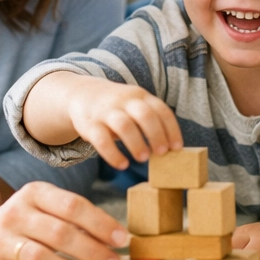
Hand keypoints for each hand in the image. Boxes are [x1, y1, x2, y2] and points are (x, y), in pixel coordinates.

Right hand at [0, 181, 128, 259]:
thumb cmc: (27, 222)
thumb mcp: (46, 207)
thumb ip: (76, 218)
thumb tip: (117, 239)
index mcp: (35, 193)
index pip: (73, 205)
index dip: (100, 223)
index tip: (122, 239)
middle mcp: (16, 215)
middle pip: (59, 234)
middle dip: (92, 252)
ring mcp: (2, 244)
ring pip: (40, 259)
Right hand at [64, 78, 182, 168]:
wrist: (82, 94)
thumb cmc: (117, 107)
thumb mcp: (135, 105)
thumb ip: (150, 120)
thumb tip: (170, 149)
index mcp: (140, 96)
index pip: (161, 110)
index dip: (171, 129)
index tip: (177, 148)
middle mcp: (125, 101)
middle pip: (145, 115)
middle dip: (156, 135)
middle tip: (162, 153)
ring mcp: (106, 111)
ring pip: (124, 126)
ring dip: (137, 143)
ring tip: (143, 158)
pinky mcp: (90, 125)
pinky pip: (101, 140)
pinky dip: (113, 154)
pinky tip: (122, 165)